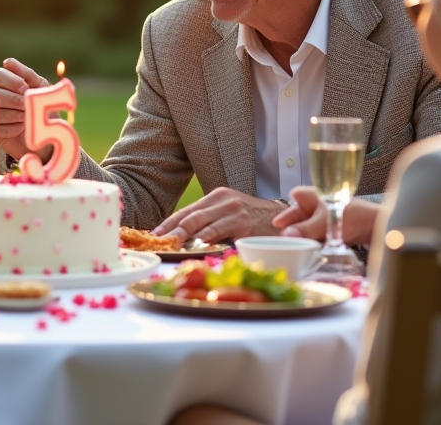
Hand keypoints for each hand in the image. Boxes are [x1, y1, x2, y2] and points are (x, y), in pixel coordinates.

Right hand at [0, 58, 51, 160]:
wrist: (44, 136)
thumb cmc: (41, 106)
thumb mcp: (40, 88)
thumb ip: (25, 73)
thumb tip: (7, 62)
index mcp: (3, 81)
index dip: (11, 81)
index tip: (25, 88)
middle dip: (12, 99)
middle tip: (26, 106)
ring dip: (13, 114)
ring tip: (26, 118)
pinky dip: (11, 128)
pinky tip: (20, 129)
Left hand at [152, 187, 283, 243]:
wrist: (285, 218)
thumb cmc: (253, 219)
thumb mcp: (229, 213)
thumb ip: (210, 221)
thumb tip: (184, 237)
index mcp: (216, 197)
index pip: (187, 210)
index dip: (169, 222)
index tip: (155, 233)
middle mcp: (223, 200)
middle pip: (191, 215)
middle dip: (172, 228)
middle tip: (159, 239)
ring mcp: (234, 211)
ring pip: (203, 222)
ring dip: (185, 234)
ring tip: (172, 242)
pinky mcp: (244, 224)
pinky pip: (221, 231)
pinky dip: (207, 238)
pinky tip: (197, 244)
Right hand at [271, 186, 381, 245]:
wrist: (378, 228)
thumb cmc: (354, 217)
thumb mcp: (326, 222)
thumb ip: (305, 229)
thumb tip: (284, 235)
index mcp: (316, 195)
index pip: (295, 197)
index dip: (288, 211)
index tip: (279, 224)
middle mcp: (319, 204)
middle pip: (299, 215)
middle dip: (294, 227)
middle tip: (286, 240)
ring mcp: (325, 217)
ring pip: (307, 227)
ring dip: (305, 237)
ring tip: (299, 247)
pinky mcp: (331, 230)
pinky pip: (316, 235)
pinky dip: (314, 241)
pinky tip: (312, 250)